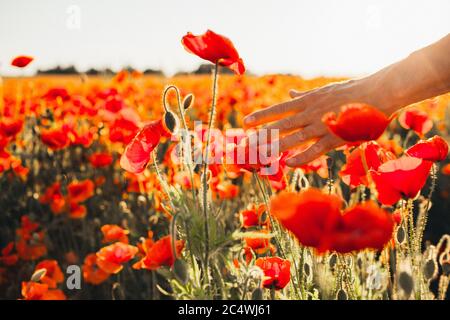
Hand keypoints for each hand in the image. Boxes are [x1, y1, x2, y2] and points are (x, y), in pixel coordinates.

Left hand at [243, 78, 389, 166]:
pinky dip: (302, 157)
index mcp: (308, 101)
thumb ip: (305, 97)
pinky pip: (315, 150)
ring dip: (275, 147)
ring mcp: (322, 126)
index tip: (246, 122)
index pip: (279, 109)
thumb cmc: (352, 92)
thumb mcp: (324, 91)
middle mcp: (311, 113)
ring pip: (293, 138)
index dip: (262, 116)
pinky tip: (288, 164)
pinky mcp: (335, 138)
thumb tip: (289, 95)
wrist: (378, 93)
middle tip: (245, 144)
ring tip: (259, 155)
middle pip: (281, 126)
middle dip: (262, 135)